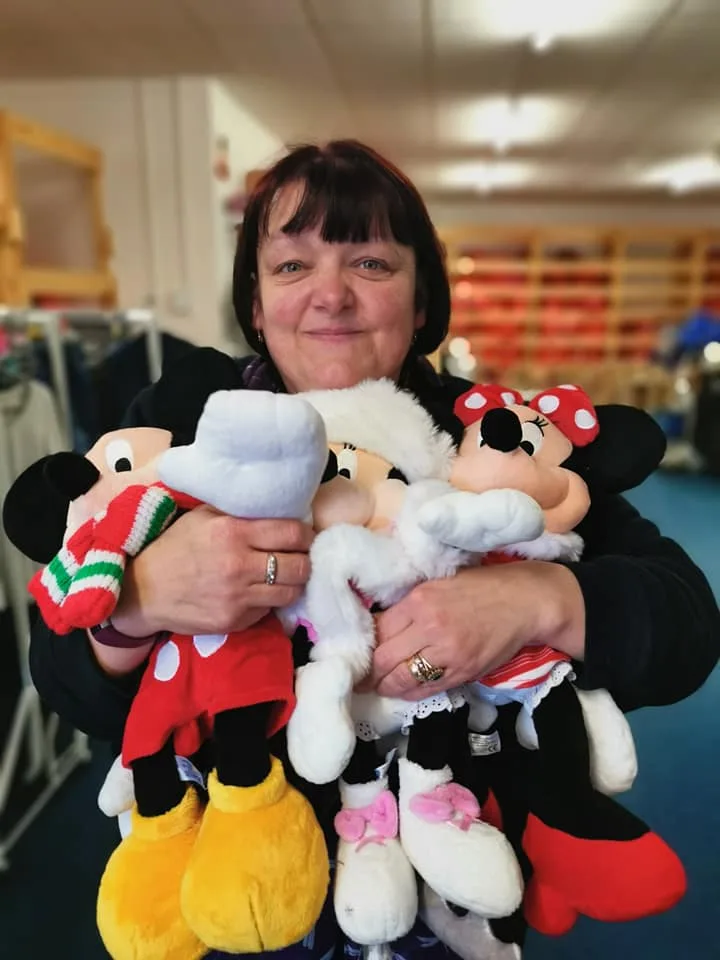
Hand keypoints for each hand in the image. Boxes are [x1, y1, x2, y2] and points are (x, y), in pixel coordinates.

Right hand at [112, 505, 313, 638]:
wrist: (142, 591)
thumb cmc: (174, 547)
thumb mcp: (202, 516)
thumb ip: (239, 511)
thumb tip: (277, 506)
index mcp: (232, 533)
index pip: (292, 533)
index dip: (305, 534)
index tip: (304, 535)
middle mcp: (238, 565)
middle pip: (299, 566)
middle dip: (305, 560)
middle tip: (300, 556)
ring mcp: (237, 598)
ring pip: (291, 592)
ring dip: (293, 583)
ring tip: (287, 576)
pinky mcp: (234, 621)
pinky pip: (268, 610)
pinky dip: (269, 601)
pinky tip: (259, 591)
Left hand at [363, 561, 584, 700]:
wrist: (524, 601)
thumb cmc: (481, 587)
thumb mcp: (438, 585)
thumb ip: (410, 607)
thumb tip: (379, 627)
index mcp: (419, 600)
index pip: (377, 630)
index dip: (363, 645)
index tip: (355, 653)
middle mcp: (429, 627)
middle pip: (383, 659)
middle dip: (368, 672)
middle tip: (358, 677)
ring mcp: (447, 653)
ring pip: (401, 679)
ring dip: (385, 686)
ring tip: (377, 686)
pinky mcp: (463, 672)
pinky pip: (426, 690)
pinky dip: (409, 693)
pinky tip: (403, 690)